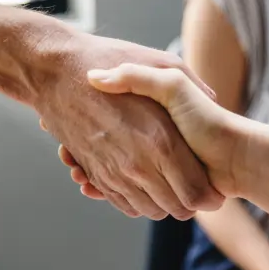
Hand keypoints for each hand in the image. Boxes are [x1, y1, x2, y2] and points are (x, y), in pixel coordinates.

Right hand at [34, 34, 223, 219]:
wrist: (53, 69)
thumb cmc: (108, 60)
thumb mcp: (160, 62)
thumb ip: (191, 82)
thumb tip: (214, 97)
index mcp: (160, 140)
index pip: (195, 192)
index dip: (208, 197)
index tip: (213, 189)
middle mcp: (137, 163)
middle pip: (175, 208)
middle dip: (189, 204)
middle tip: (195, 189)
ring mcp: (113, 171)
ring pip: (148, 210)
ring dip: (162, 204)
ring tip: (171, 186)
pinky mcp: (94, 172)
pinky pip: (122, 203)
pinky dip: (136, 201)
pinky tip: (144, 184)